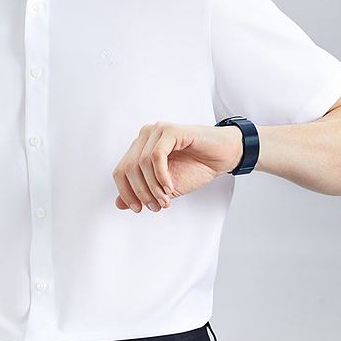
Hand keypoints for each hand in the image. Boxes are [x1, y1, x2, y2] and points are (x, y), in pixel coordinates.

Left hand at [112, 121, 243, 212]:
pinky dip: (161, 176)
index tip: (137, 209)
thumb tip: (118, 204)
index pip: (120, 170)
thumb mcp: (164, 187)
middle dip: (140, 192)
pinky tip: (170, 187)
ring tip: (165, 200)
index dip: (126, 192)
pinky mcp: (170, 130)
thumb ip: (142, 192)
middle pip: (128, 168)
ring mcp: (157, 131)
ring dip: (153, 187)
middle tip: (155, 207)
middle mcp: (145, 136)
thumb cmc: (195, 167)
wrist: (222, 156)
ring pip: (141, 163)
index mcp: (140, 147)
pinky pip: (156, 156)